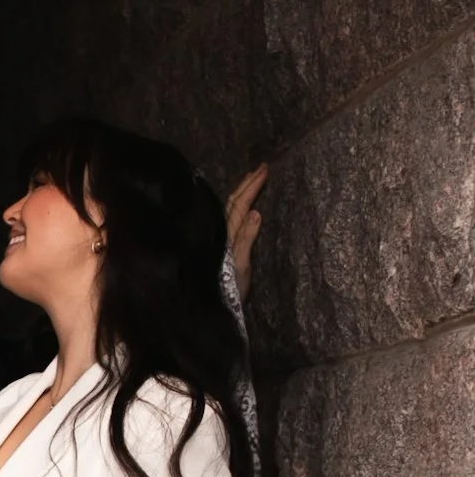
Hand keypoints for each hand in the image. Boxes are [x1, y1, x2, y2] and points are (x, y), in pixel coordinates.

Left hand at [226, 165, 266, 298]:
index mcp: (226, 236)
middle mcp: (222, 234)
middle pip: (233, 202)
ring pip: (230, 209)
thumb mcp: (241, 267)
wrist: (213, 309)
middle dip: (247, 183)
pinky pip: (230, 219)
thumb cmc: (230, 292)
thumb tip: (256, 211)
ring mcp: (221, 240)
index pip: (240, 205)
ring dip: (242, 192)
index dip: (252, 186)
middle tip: (261, 167)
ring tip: (252, 178)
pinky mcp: (223, 247)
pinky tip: (241, 203)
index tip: (264, 170)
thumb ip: (246, 240)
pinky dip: (237, 206)